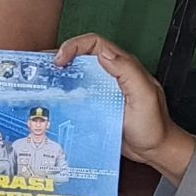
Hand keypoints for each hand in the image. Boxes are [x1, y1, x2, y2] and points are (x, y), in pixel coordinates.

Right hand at [55, 34, 194, 180]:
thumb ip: (128, 71)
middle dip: (60, 57)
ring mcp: (103, 91)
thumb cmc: (154, 125)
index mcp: (123, 66)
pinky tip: (53, 100)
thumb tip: (103, 53)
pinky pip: (77, 94)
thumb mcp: (144, 96)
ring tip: (41, 81)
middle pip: (82, 56)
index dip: (74, 46)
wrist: (155, 151)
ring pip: (77, 74)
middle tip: (43, 69)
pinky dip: (63, 93)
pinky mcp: (97, 106)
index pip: (94, 44)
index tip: (59, 60)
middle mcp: (111, 75)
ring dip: (59, 74)